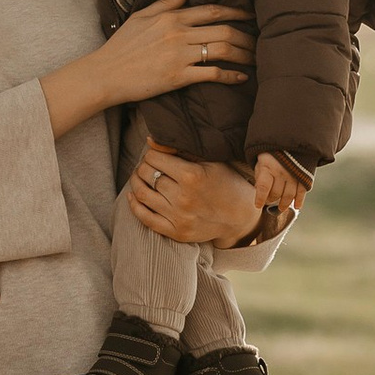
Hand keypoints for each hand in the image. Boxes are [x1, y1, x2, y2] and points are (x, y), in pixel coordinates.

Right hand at [100, 0, 252, 107]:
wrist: (105, 74)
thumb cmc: (121, 46)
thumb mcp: (141, 16)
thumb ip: (167, 1)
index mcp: (171, 17)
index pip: (212, 10)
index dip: (237, 11)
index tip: (252, 14)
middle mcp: (179, 33)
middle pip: (224, 29)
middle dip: (247, 35)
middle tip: (260, 40)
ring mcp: (180, 55)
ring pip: (222, 49)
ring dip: (243, 54)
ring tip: (255, 58)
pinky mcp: (178, 77)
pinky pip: (212, 73)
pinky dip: (230, 75)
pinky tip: (241, 77)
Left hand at [130, 151, 261, 245]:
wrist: (241, 216)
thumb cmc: (226, 182)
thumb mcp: (210, 161)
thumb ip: (180, 150)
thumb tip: (149, 141)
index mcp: (192, 176)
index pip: (154, 158)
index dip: (151, 154)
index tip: (155, 155)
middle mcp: (183, 197)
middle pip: (147, 175)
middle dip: (143, 167)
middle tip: (146, 165)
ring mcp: (179, 218)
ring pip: (142, 195)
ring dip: (136, 183)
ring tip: (139, 177)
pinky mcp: (177, 232)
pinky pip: (146, 219)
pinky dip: (135, 206)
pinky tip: (133, 196)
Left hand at [253, 152, 307, 226]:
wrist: (291, 137)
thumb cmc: (272, 153)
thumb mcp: (261, 161)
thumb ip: (260, 176)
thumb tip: (259, 192)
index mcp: (268, 167)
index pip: (263, 187)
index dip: (260, 198)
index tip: (258, 206)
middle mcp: (281, 171)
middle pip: (276, 193)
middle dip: (271, 200)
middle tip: (268, 201)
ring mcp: (294, 174)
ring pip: (289, 196)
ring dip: (284, 204)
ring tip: (280, 208)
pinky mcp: (304, 175)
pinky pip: (302, 191)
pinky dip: (299, 201)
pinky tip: (296, 206)